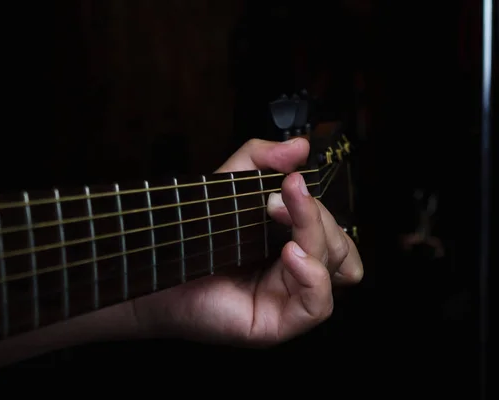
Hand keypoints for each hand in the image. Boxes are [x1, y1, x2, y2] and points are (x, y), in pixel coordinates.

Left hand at [133, 138, 363, 345]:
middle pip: (341, 245)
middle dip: (314, 216)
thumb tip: (301, 146)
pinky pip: (320, 305)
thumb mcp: (230, 184)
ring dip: (316, 236)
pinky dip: (314, 275)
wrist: (157, 266)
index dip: (318, 206)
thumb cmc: (194, 232)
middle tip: (274, 201)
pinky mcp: (279, 323)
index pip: (334, 228)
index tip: (290, 182)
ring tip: (275, 219)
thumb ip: (263, 159)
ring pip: (339, 270)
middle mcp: (300, 272)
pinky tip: (291, 255)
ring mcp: (291, 299)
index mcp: (295, 243)